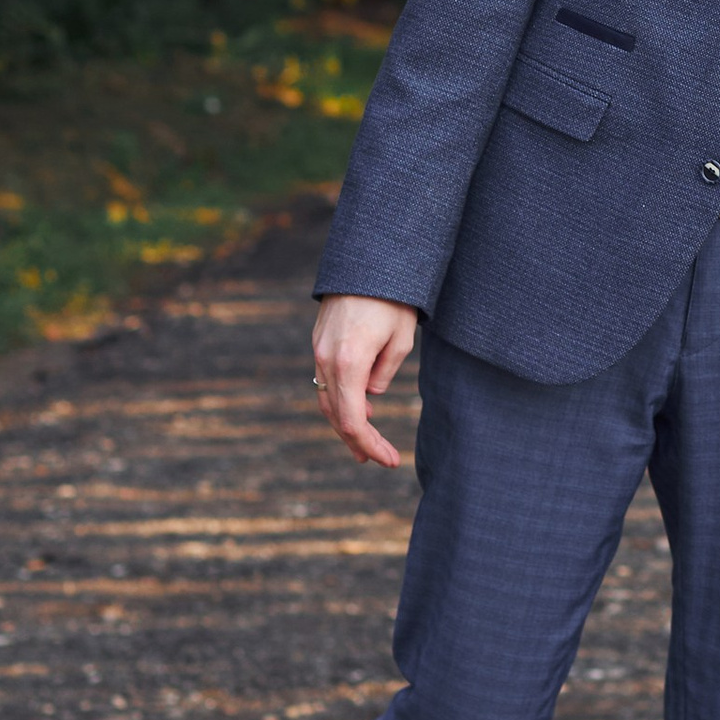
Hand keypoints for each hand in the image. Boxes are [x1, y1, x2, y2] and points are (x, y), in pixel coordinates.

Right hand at [312, 293, 418, 468]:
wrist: (367, 259)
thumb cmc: (392, 298)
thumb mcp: (401, 340)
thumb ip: (384, 374)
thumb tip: (371, 395)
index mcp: (348, 364)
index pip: (353, 420)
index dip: (370, 444)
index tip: (389, 460)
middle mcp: (326, 360)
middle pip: (336, 414)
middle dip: (358, 440)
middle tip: (380, 459)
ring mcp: (318, 349)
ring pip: (326, 398)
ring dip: (346, 422)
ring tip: (365, 443)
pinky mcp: (319, 340)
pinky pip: (325, 379)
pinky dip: (340, 399)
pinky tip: (360, 407)